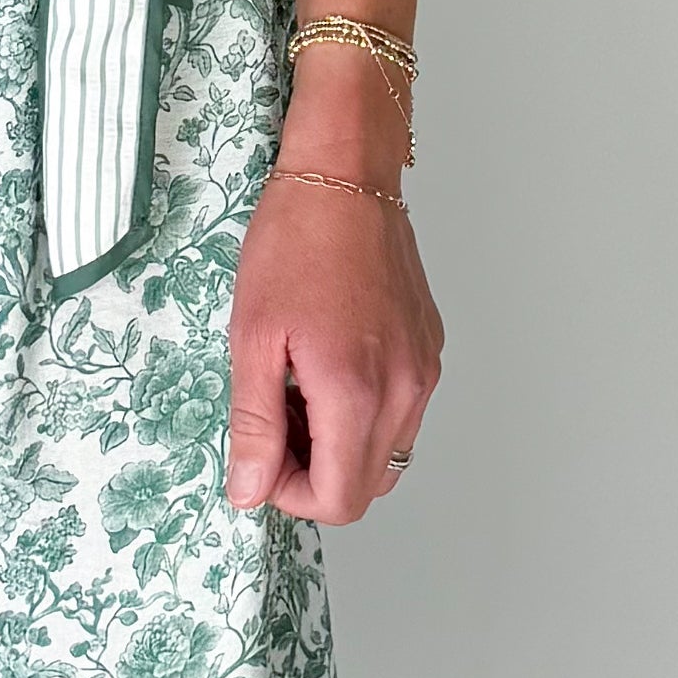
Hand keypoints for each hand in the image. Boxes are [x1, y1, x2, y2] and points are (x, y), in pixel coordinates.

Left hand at [225, 167, 441, 521]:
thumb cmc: (295, 242)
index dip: (291, 495)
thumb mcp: (253, 337)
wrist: (345, 178)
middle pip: (366, 486)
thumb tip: (249, 489)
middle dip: (314, 472)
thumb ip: (254, 424)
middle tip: (273, 420)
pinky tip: (326, 366)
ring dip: (338, 445)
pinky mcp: (428, 351)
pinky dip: (362, 413)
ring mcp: (424, 371)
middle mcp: (405, 390)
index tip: (261, 457)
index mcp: (357, 392)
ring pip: (386, 453)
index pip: (340, 500)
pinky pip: (401, 414)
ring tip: (299, 389)